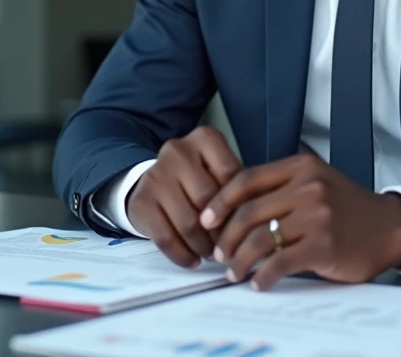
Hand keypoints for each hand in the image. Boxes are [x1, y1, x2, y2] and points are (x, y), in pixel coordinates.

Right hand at [127, 126, 241, 267]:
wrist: (154, 183)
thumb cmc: (199, 179)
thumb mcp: (220, 172)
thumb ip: (239, 189)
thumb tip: (259, 222)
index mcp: (204, 138)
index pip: (231, 173)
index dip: (241, 204)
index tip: (245, 224)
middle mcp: (177, 150)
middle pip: (208, 199)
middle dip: (222, 230)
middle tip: (230, 246)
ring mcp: (155, 175)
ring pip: (188, 223)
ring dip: (204, 247)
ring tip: (213, 255)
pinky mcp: (141, 202)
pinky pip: (165, 238)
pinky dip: (182, 255)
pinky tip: (192, 261)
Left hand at [200, 153, 400, 290]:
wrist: (389, 227)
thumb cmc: (346, 208)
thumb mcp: (315, 182)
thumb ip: (280, 189)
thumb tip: (232, 213)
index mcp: (300, 167)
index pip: (246, 179)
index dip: (220, 201)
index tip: (206, 220)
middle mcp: (308, 187)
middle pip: (248, 211)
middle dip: (226, 237)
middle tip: (219, 253)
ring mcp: (317, 215)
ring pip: (259, 238)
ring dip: (239, 260)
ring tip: (234, 271)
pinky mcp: (325, 244)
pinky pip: (280, 263)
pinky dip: (263, 276)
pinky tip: (259, 283)